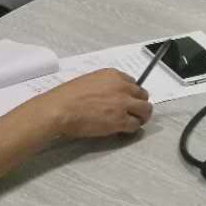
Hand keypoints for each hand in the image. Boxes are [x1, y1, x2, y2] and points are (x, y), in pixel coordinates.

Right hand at [30, 69, 151, 139]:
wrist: (60, 109)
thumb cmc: (67, 97)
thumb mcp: (90, 81)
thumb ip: (106, 85)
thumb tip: (111, 96)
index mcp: (114, 75)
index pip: (133, 83)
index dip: (131, 94)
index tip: (128, 100)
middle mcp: (122, 87)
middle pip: (143, 95)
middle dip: (139, 104)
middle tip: (134, 112)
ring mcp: (123, 103)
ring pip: (145, 109)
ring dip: (141, 116)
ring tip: (135, 122)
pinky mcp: (120, 120)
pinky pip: (135, 124)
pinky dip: (132, 128)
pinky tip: (125, 130)